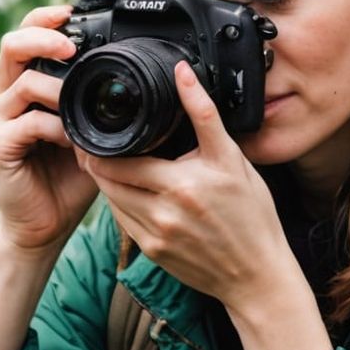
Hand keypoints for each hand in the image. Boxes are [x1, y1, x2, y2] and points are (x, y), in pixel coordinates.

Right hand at [0, 4, 99, 254]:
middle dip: (45, 36)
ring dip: (60, 89)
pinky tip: (73, 140)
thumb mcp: (89, 132)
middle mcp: (2, 96)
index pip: (25, 36)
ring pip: (24, 82)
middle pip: (13, 44)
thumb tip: (134, 76)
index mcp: (21, 86)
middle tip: (73, 44)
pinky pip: (28, 122)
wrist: (44, 226)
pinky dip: (56, 127)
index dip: (46, 19)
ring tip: (83, 105)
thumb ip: (96, 103)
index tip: (73, 11)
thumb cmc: (67, 179)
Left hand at [75, 60, 294, 311]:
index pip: (119, 161)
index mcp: (180, 186)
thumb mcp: (231, 159)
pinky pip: (122, 221)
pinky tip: (129, 190)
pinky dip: (120, 203)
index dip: (99, 145)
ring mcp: (154, 236)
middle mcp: (162, 213)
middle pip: (107, 181)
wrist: (258, 275)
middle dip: (96, 161)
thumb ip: (203, 114)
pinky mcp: (152, 253)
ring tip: (107, 163)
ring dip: (106, 182)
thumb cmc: (252, 216)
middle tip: (92, 143)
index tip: (93, 131)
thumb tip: (182, 74)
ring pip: (111, 201)